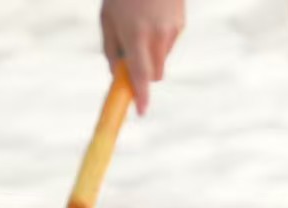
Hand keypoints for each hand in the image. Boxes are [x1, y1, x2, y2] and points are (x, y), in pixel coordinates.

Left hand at [100, 0, 185, 114]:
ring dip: (151, 53)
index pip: (140, 73)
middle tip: (131, 59)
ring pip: (161, 58)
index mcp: (135, 34)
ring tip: (140, 25)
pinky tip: (152, 16)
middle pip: (154, 73)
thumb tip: (118, 74)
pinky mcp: (180, 24)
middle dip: (144, 73)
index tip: (141, 111)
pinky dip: (159, 38)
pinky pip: (168, 43)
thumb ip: (112, 49)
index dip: (141, 95)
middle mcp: (157, 35)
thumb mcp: (107, 18)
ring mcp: (172, 30)